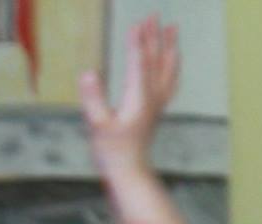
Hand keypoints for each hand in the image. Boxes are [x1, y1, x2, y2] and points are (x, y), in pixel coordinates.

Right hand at [79, 15, 178, 174]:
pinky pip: (171, 80)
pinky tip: (173, 59)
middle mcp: (152, 96)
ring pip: (168, 68)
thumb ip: (93, 99)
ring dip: (169, 46)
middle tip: (153, 15)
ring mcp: (157, 102)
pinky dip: (173, 65)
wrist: (129, 170)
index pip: (139, 63)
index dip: (136, 43)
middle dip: (154, 37)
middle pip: (155, 60)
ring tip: (172, 28)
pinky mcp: (157, 108)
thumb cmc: (111, 150)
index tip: (135, 24)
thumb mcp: (97, 125)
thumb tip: (87, 73)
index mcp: (138, 98)